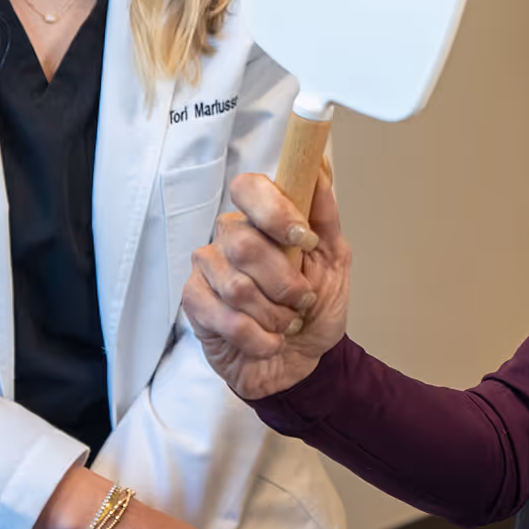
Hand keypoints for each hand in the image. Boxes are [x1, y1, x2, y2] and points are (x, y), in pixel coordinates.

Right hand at [184, 165, 349, 400]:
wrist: (301, 362)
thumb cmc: (314, 308)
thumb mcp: (334, 261)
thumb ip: (324, 216)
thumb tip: (318, 166)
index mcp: (261, 218)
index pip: (249, 188)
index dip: (274, 211)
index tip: (303, 237)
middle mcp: (230, 236)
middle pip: (246, 244)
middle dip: (286, 283)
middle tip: (302, 301)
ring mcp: (208, 269)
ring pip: (237, 287)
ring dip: (275, 316)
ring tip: (286, 324)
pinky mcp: (194, 303)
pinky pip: (226, 319)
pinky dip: (259, 338)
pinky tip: (267, 341)